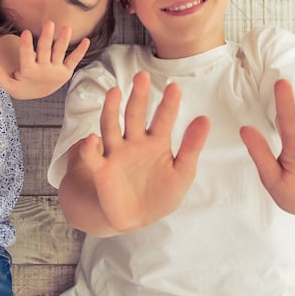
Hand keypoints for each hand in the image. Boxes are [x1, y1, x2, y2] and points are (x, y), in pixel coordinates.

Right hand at [0, 22, 89, 99]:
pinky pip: (74, 60)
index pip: (27, 57)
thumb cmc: (22, 86)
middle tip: (49, 23)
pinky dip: (80, 51)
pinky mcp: (66, 71)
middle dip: (47, 38)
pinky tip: (86, 40)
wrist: (39, 95)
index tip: (26, 33)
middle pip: (45, 52)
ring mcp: (57, 70)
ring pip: (60, 54)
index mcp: (29, 72)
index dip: (26, 46)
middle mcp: (44, 70)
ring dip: (63, 41)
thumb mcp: (9, 84)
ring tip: (66, 28)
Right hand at [80, 73, 209, 231]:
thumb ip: (192, 147)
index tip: (175, 87)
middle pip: (135, 114)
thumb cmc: (160, 194)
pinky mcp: (101, 169)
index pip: (163, 118)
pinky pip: (93, 156)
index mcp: (156, 142)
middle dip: (138, 96)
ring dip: (111, 110)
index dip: (169, 104)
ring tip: (114, 92)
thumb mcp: (182, 172)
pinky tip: (92, 139)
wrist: (136, 219)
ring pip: (111, 126)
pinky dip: (90, 148)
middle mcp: (134, 142)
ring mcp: (116, 153)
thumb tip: (205, 118)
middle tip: (142, 76)